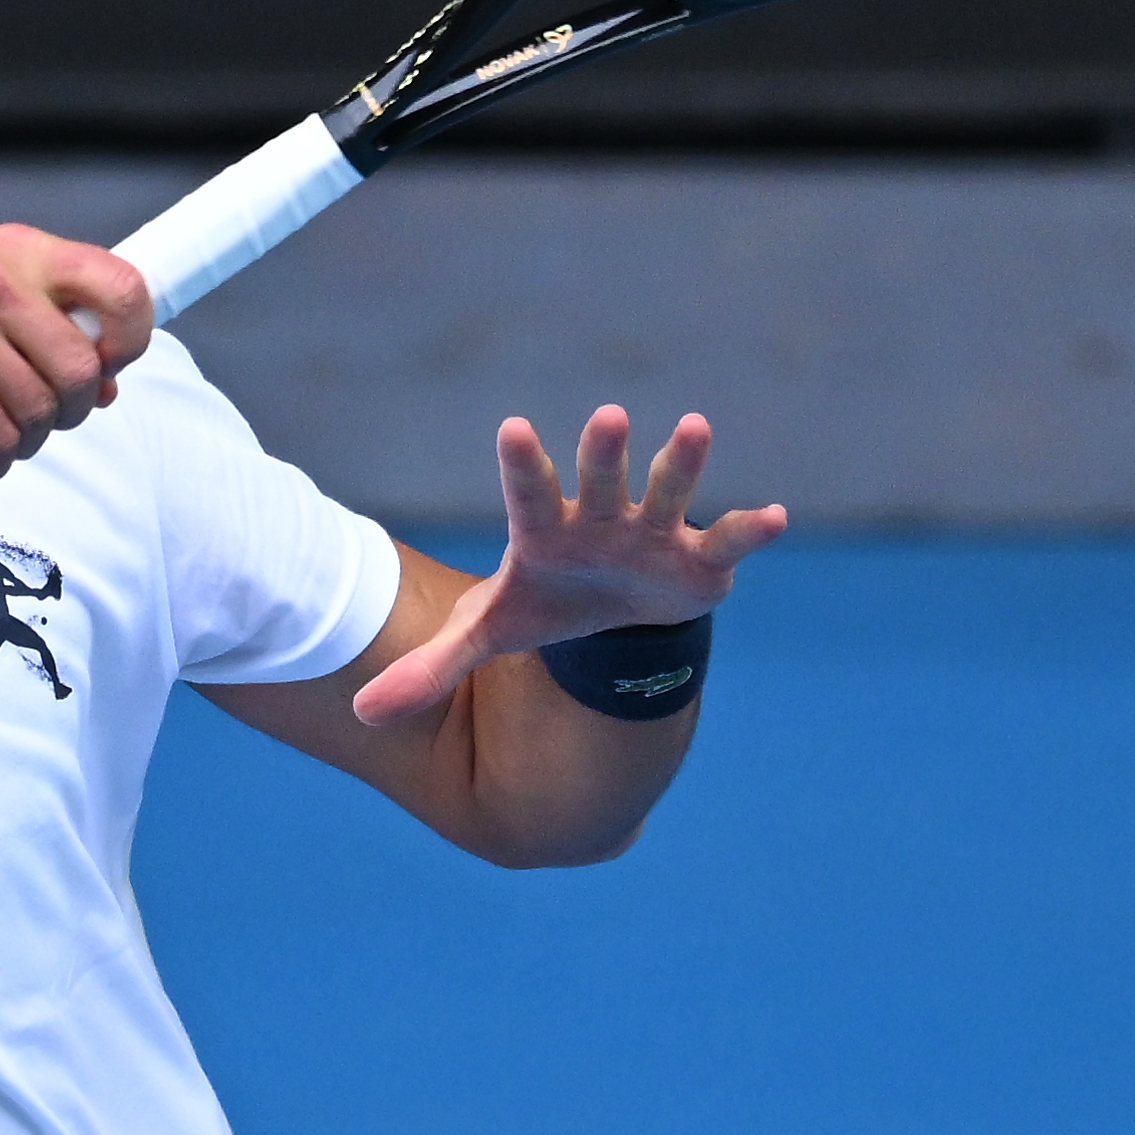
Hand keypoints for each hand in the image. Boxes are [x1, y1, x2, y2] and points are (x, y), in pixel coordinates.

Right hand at [0, 225, 154, 477]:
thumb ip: (46, 323)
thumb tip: (107, 381)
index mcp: (16, 250)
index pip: (121, 286)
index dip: (131, 336)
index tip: (109, 363)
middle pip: (82, 368)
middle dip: (72, 408)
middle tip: (44, 416)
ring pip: (44, 412)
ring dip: (30, 439)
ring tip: (0, 434)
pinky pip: (1, 440)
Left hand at [348, 405, 786, 728]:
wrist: (610, 615)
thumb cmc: (547, 605)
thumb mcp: (490, 636)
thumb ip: (431, 668)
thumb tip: (360, 716)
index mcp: (545, 531)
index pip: (528, 494)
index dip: (523, 464)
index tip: (512, 428)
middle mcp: (599, 518)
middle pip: (598, 481)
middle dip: (603, 454)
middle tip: (606, 417)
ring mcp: (651, 531)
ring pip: (666, 492)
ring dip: (681, 464)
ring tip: (694, 426)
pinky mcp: (697, 557)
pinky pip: (726, 539)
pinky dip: (749, 529)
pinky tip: (773, 517)